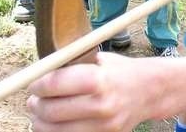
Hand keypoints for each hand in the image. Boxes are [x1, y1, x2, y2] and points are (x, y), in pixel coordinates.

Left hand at [27, 53, 148, 131]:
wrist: (152, 91)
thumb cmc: (123, 72)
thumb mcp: (102, 60)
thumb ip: (74, 66)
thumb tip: (41, 72)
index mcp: (100, 79)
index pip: (54, 85)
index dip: (38, 85)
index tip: (35, 84)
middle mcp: (102, 105)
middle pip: (50, 111)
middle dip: (36, 105)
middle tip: (33, 100)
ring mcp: (104, 126)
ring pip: (55, 131)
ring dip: (41, 122)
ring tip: (42, 113)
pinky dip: (58, 131)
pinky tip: (59, 122)